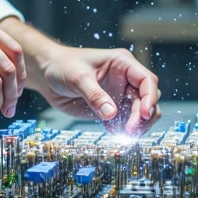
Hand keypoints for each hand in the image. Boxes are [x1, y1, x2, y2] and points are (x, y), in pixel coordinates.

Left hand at [15, 32, 159, 133]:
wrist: (47, 74)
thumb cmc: (62, 66)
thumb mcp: (77, 77)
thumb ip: (94, 95)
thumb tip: (111, 114)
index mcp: (122, 64)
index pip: (147, 80)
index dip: (149, 98)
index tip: (143, 114)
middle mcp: (125, 79)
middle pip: (147, 99)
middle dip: (142, 116)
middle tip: (130, 130)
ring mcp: (119, 94)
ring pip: (139, 112)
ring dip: (137, 125)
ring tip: (124, 134)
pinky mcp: (110, 107)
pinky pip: (125, 121)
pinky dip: (123, 129)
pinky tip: (110, 130)